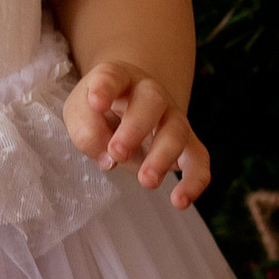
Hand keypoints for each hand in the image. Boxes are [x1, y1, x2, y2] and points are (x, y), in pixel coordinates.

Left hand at [67, 58, 209, 205]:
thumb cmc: (99, 112)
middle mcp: (150, 93)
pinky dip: (195, 180)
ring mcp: (171, 117)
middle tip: (117, 153)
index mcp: (120, 79)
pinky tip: (180, 201)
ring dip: (163, 157)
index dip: (105, 88)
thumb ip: (85, 129)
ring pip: (177, 130)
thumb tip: (107, 156)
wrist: (126, 112)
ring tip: (146, 182)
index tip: (96, 102)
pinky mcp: (186, 143)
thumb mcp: (79, 113)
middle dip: (136, 128)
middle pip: (152, 101)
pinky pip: (198, 159)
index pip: (113, 77)